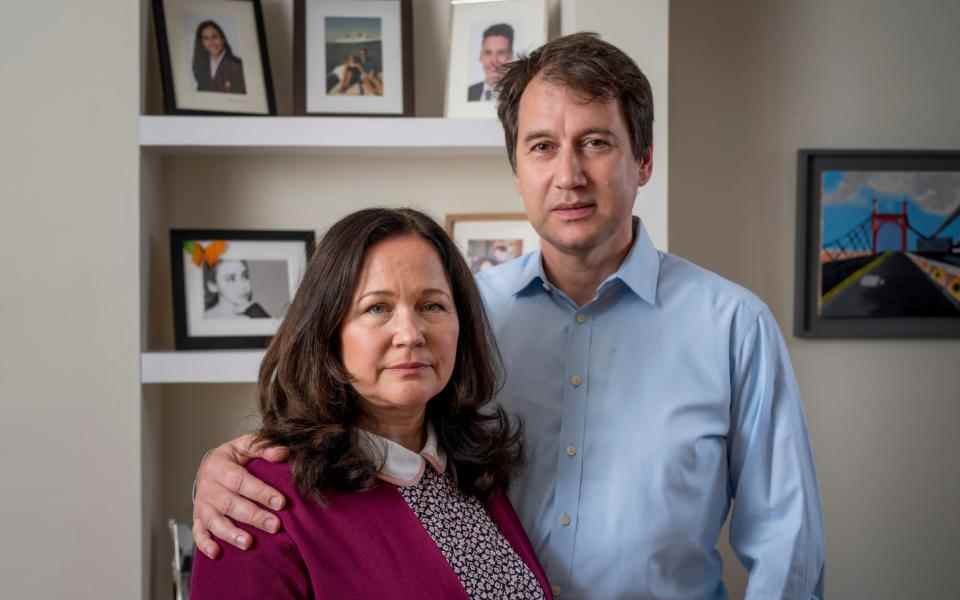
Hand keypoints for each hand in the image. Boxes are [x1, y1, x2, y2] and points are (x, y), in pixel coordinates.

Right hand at [192, 434, 289, 558]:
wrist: (208, 467)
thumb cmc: (231, 458)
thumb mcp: (244, 446)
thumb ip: (262, 447)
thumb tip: (283, 453)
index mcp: (220, 466)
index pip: (241, 481)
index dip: (261, 492)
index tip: (281, 502)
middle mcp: (209, 487)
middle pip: (231, 504)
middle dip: (254, 516)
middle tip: (274, 525)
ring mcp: (202, 505)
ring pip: (215, 522)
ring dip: (231, 534)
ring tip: (248, 543)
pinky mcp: (198, 519)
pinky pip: (199, 533)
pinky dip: (205, 544)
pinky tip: (216, 553)